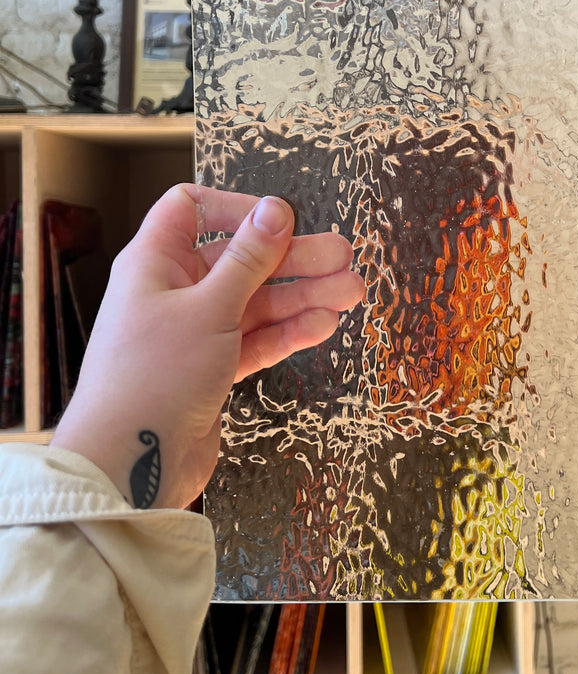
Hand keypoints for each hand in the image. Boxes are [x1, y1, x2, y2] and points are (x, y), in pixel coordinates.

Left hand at [51, 184, 364, 508]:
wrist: (129, 464)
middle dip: (294, 259)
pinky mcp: (212, 369)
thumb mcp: (209, 309)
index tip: (281, 221)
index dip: (236, 209)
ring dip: (303, 296)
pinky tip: (323, 325)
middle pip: (241, 260)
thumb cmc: (151, 380)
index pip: (192, 210)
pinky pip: (257, 340)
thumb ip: (248, 260)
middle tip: (343, 258)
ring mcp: (195, 332)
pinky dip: (288, 332)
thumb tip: (275, 211)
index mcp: (155, 263)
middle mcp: (173, 292)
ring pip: (257, 303)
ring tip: (351, 292)